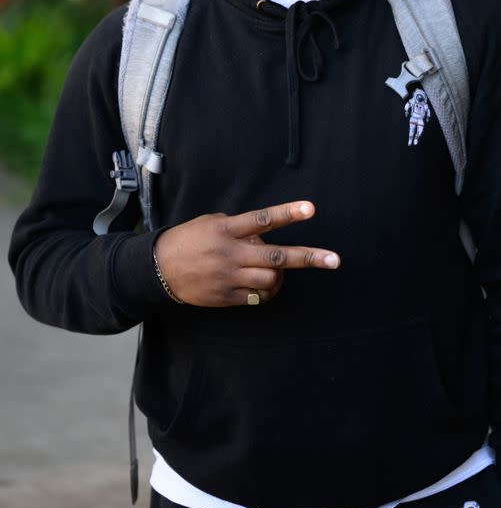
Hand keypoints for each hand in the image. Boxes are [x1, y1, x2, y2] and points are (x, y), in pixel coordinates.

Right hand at [153, 200, 339, 306]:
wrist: (158, 270)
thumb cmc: (190, 239)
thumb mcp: (212, 222)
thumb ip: (240, 226)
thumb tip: (267, 234)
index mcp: (227, 229)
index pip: (262, 219)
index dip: (287, 213)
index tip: (310, 209)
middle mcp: (231, 253)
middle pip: (276, 257)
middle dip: (308, 257)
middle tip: (335, 260)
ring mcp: (229, 277)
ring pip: (271, 280)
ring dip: (282, 275)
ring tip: (281, 272)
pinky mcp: (226, 297)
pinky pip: (258, 297)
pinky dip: (267, 291)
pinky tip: (265, 285)